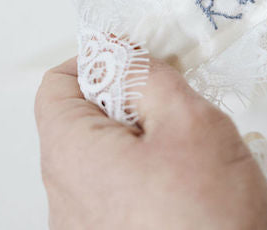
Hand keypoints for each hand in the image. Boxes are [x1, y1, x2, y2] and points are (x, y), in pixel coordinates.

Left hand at [35, 57, 266, 229]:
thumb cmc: (210, 216)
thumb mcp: (189, 121)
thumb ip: (147, 77)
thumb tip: (120, 54)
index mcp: (71, 157)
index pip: (56, 86)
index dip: (98, 60)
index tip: (140, 60)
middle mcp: (64, 198)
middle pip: (79, 122)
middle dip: (127, 101)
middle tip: (175, 104)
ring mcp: (83, 228)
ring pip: (100, 159)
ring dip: (140, 140)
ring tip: (186, 150)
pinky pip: (114, 193)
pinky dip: (144, 175)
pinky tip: (185, 185)